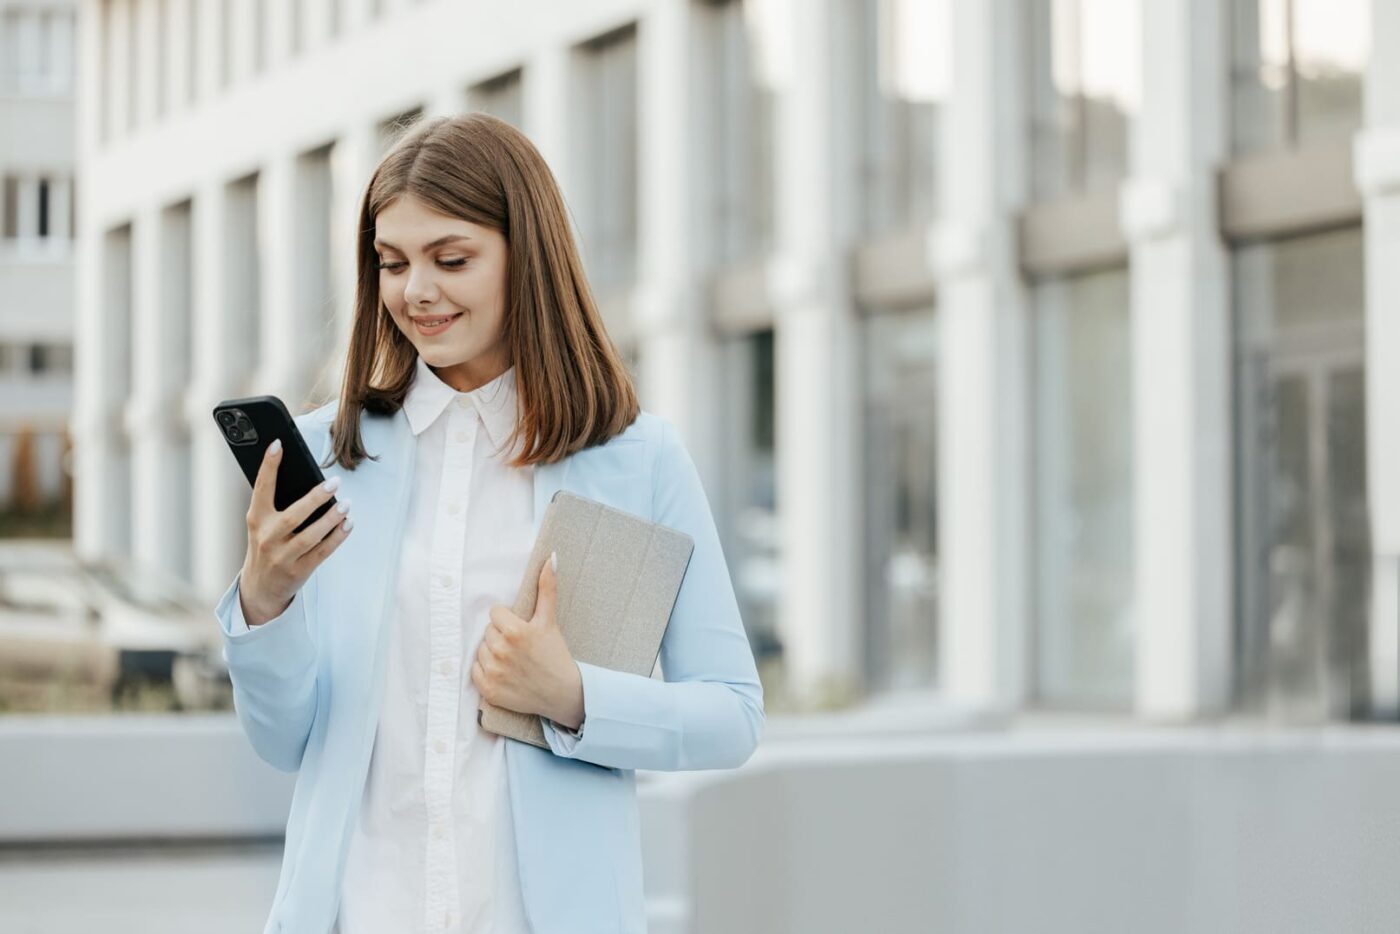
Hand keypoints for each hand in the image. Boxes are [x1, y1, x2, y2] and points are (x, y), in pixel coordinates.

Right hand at [239, 439, 352, 625]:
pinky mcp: (299, 571)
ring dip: (331, 519)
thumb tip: (308, 478)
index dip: (268, 466)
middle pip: (293, 516)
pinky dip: (337, 538)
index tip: (278, 444)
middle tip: (334, 483)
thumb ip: (277, 504)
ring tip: (346, 504)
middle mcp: (267, 538)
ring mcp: (283, 557)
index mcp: (256, 520)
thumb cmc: (266, 544)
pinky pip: (322, 552)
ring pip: (310, 537)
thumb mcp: (262, 524)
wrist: (260, 587)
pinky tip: (348, 524)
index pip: (261, 488)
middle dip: (314, 499)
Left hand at [472, 553, 584, 728]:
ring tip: (511, 659)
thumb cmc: (556, 655)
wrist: (562, 693)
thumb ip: (547, 588)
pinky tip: (503, 672)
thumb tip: (550, 558)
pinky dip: (485, 671)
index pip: (495, 613)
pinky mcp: (489, 690)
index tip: (520, 629)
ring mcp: (494, 672)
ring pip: (480, 650)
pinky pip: (475, 671)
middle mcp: (501, 651)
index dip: (507, 620)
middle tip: (518, 646)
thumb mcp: (550, 621)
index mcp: (515, 632)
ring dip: (492, 653)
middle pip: (487, 632)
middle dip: (500, 636)